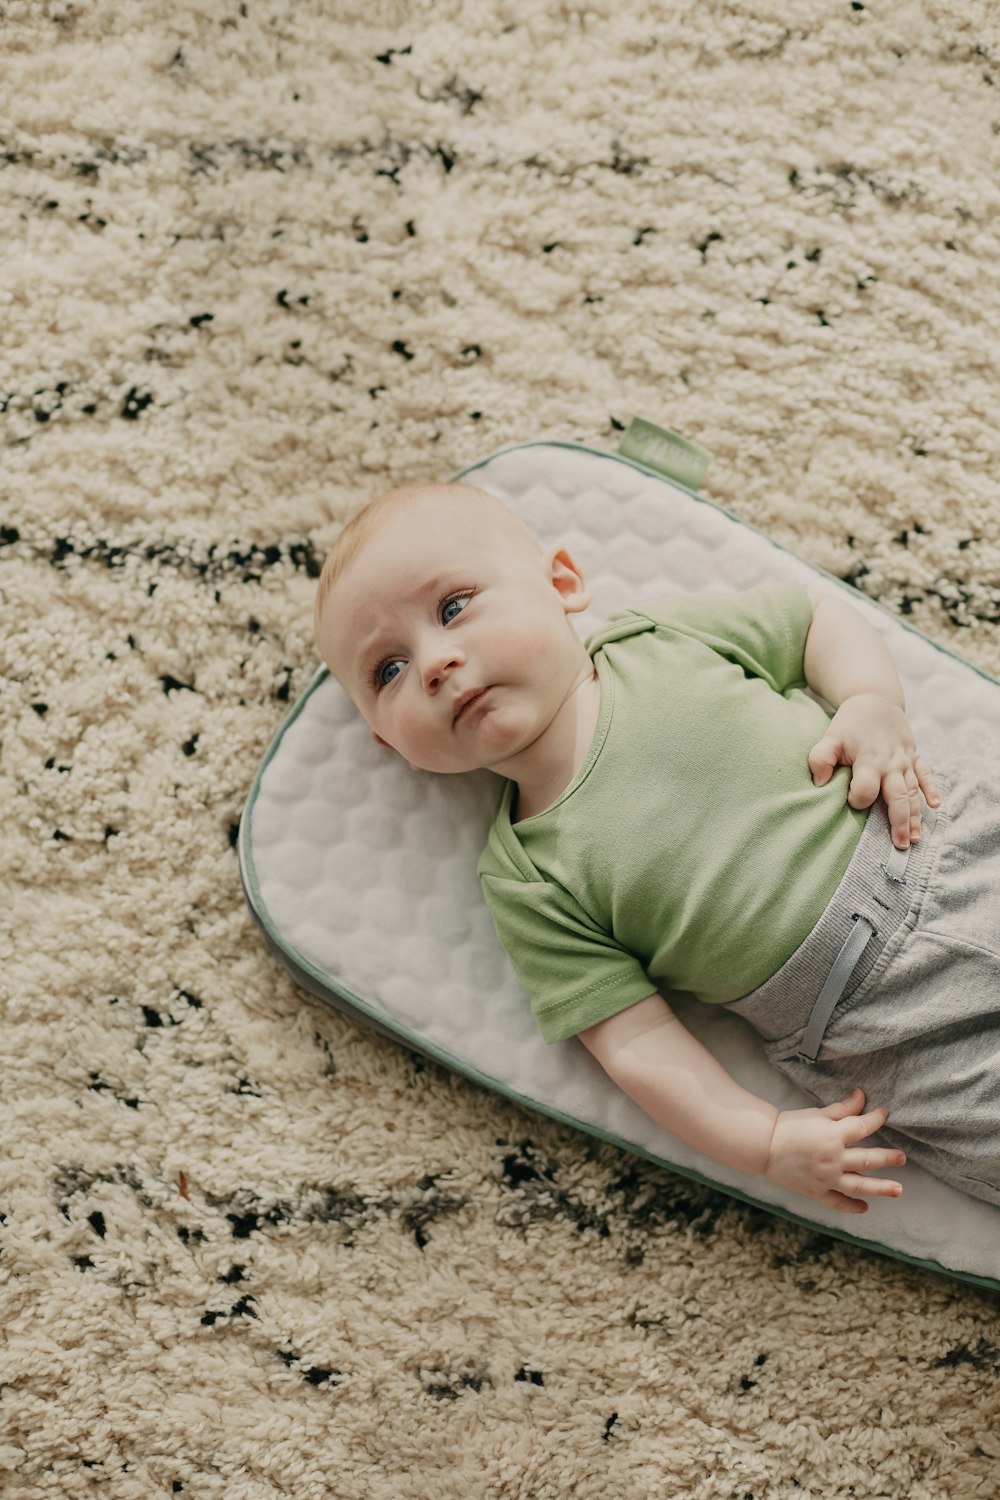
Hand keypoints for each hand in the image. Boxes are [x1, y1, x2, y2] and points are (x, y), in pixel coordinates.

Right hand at [765, 1087, 905, 1212]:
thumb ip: (843, 1109)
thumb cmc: (790, 1125)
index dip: (876, 1118)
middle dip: (888, 1157)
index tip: (884, 1113)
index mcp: (833, 1135)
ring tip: (898, 1189)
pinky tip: (865, 1207)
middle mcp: (833, 1158)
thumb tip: (862, 1096)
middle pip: (868, 1159)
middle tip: (902, 1157)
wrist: (764, 1145)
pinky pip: (838, 1202)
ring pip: (860, 1185)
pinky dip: (852, 1207)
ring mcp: (826, 1178)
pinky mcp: (817, 1191)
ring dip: (881, 1188)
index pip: (863, 1126)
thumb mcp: (818, 1113)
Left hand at [808, 693, 941, 848]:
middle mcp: (890, 763)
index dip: (859, 799)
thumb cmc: (849, 723)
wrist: (874, 699)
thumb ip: (820, 759)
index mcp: (869, 760)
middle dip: (899, 821)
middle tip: (899, 845)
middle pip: (897, 796)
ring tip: (914, 838)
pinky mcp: (914, 756)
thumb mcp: (829, 737)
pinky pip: (926, 775)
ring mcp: (905, 760)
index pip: (867, 788)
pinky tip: (936, 806)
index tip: (852, 803)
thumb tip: (819, 784)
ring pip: (913, 792)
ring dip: (915, 815)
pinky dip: (932, 789)